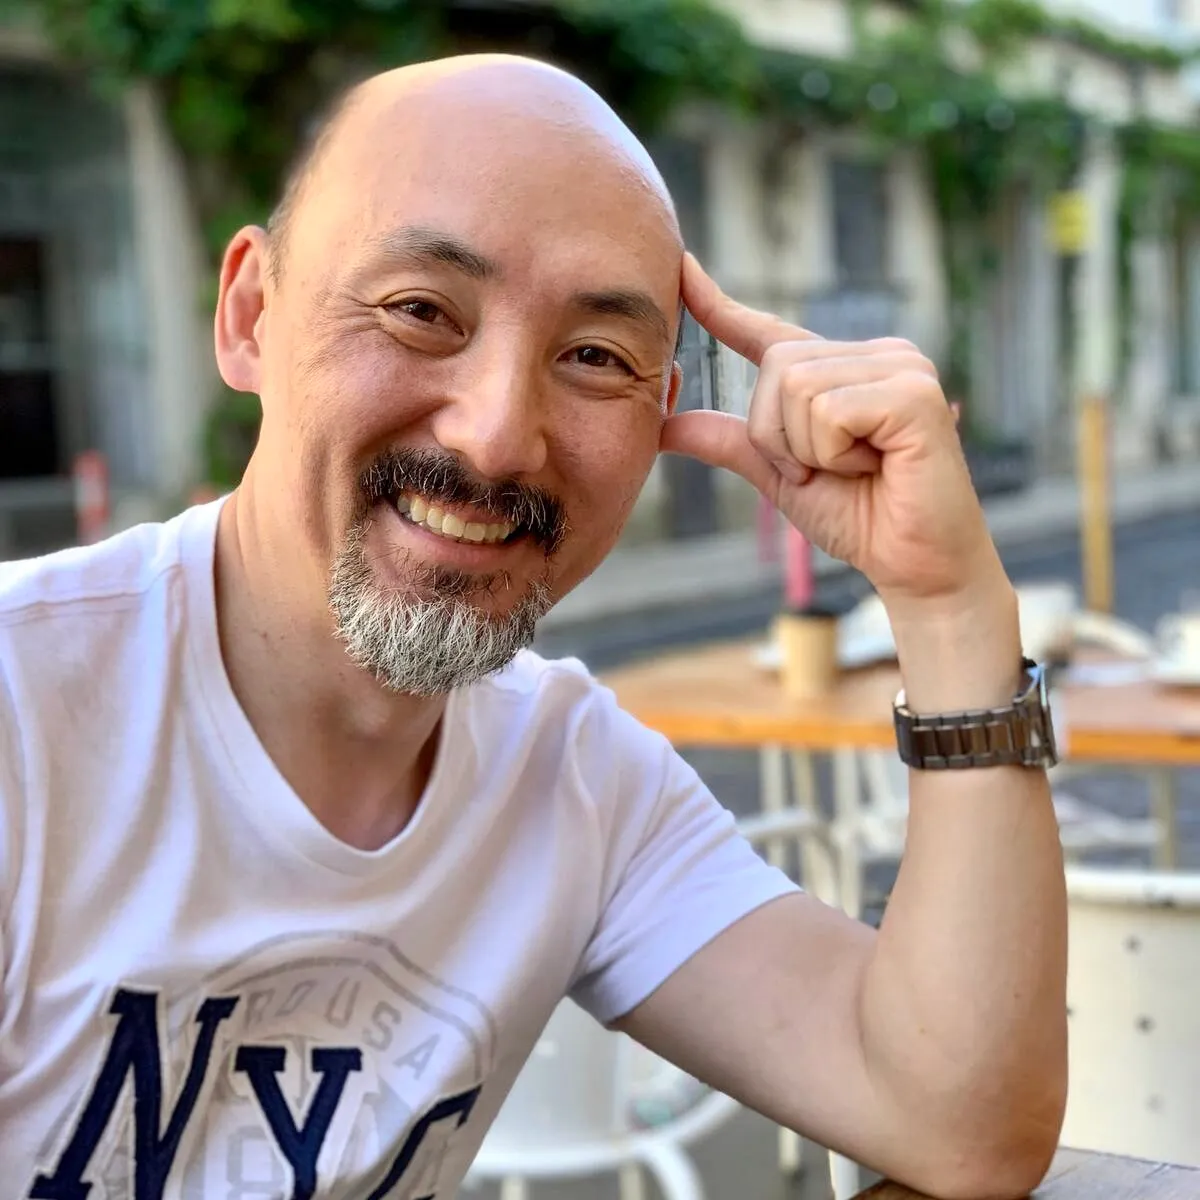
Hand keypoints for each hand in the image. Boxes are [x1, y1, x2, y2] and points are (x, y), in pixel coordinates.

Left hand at [661, 254, 1004, 615]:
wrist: (915, 566)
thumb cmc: (859, 518)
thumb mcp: (779, 475)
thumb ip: (731, 442)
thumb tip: (666, 427)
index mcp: (843, 368)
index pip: (770, 331)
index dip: (721, 307)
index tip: (681, 269)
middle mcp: (877, 354)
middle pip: (776, 368)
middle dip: (778, 435)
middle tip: (823, 471)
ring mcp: (901, 367)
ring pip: (796, 388)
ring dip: (806, 450)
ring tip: (854, 469)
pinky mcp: (914, 393)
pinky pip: (828, 412)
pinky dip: (834, 454)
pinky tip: (875, 467)